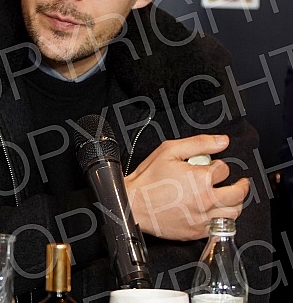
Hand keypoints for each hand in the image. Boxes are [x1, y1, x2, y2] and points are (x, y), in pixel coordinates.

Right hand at [123, 134, 249, 240]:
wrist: (133, 204)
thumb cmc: (148, 178)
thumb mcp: (170, 150)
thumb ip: (199, 143)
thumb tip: (222, 141)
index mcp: (201, 178)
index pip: (224, 169)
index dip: (218, 165)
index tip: (211, 165)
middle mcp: (206, 200)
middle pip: (237, 193)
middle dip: (241, 185)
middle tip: (240, 182)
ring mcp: (202, 218)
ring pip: (234, 213)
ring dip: (235, 203)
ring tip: (230, 197)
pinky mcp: (196, 232)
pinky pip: (221, 227)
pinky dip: (223, 219)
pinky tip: (217, 212)